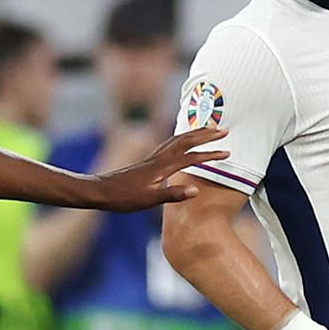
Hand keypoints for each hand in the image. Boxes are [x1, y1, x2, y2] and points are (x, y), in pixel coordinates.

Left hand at [91, 126, 228, 210]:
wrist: (100, 191)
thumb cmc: (123, 198)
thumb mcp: (149, 200)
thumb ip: (173, 195)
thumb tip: (196, 191)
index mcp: (162, 167)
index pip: (192, 158)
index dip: (211, 155)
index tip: (227, 152)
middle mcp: (159, 158)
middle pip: (186, 140)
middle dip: (206, 134)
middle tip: (224, 129)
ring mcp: (153, 158)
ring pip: (178, 139)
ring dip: (195, 132)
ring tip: (208, 128)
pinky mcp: (149, 161)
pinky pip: (170, 143)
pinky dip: (182, 138)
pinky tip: (182, 141)